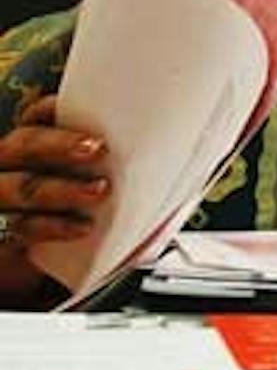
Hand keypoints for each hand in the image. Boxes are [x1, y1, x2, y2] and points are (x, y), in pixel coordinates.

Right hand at [0, 95, 110, 250]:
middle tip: (98, 148)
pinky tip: (82, 226)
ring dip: (63, 189)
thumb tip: (167, 149)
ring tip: (100, 190)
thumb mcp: (83, 178)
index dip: (52, 108)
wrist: (36, 263)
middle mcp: (8, 167)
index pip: (35, 117)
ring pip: (24, 187)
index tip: (79, 106)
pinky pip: (23, 227)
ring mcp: (2, 200)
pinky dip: (53, 226)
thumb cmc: (68, 209)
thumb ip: (108, 162)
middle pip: (25, 145)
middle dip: (60, 144)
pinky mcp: (4, 234)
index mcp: (27, 146)